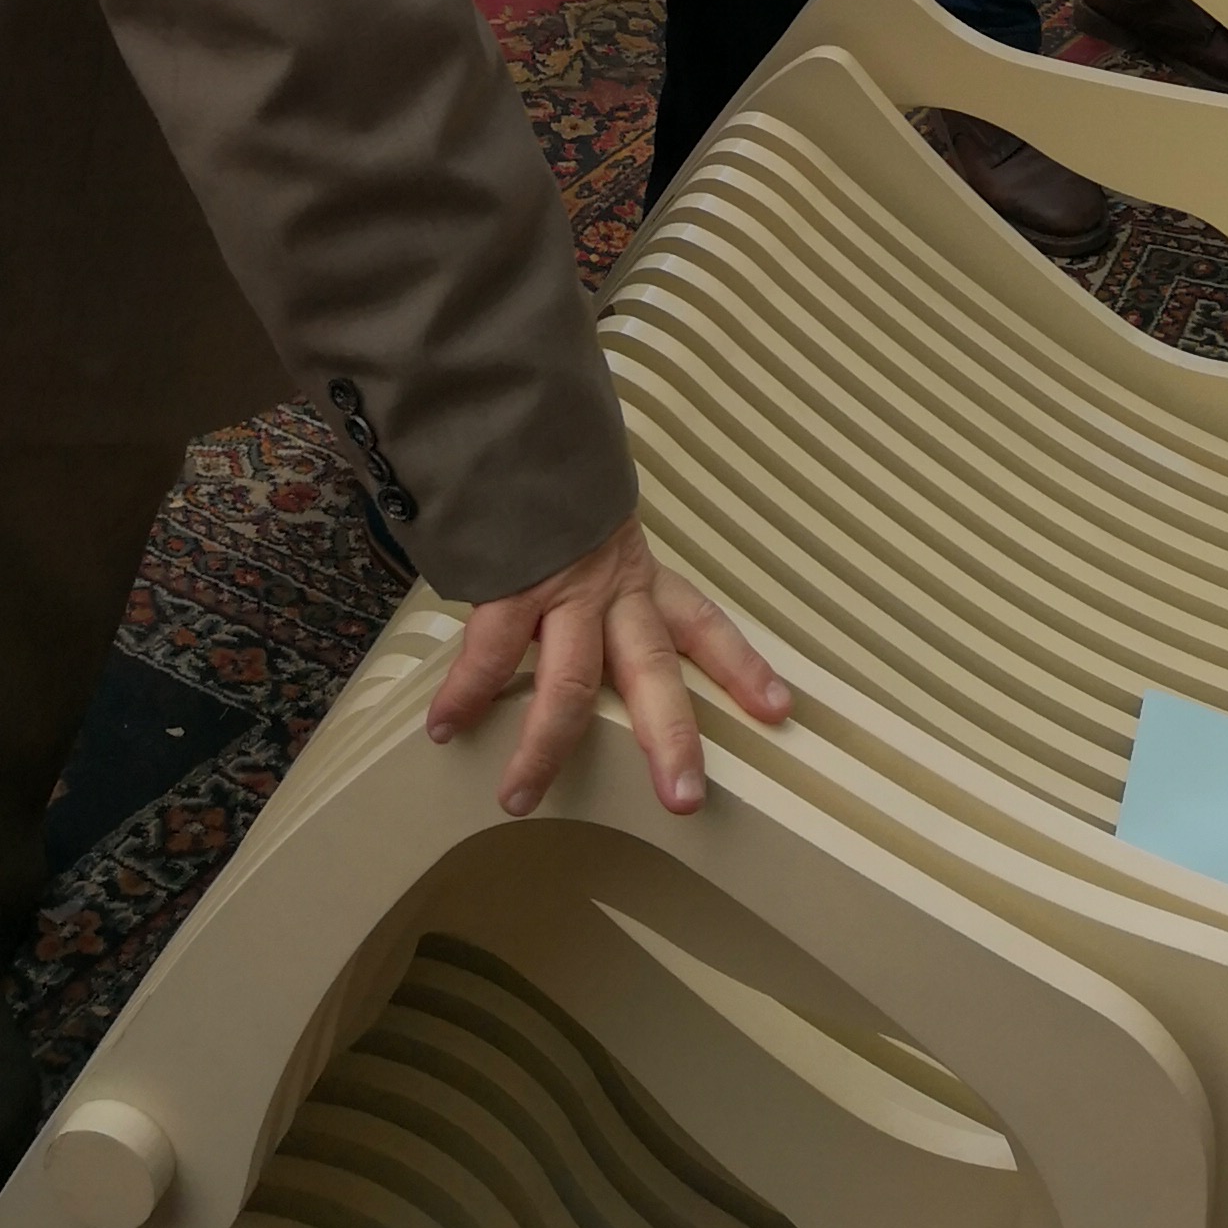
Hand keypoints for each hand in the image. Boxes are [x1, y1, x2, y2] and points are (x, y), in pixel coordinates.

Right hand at [427, 510, 789, 818]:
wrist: (511, 429)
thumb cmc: (551, 497)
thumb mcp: (596, 538)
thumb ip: (605, 583)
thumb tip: (599, 638)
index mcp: (641, 579)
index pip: (705, 624)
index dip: (741, 667)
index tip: (780, 710)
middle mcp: (613, 589)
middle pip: (653, 670)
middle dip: (671, 738)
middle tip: (686, 798)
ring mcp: (562, 589)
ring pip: (569, 681)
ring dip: (544, 747)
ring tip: (520, 796)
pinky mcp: (509, 584)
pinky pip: (490, 651)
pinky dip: (465, 693)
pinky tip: (447, 727)